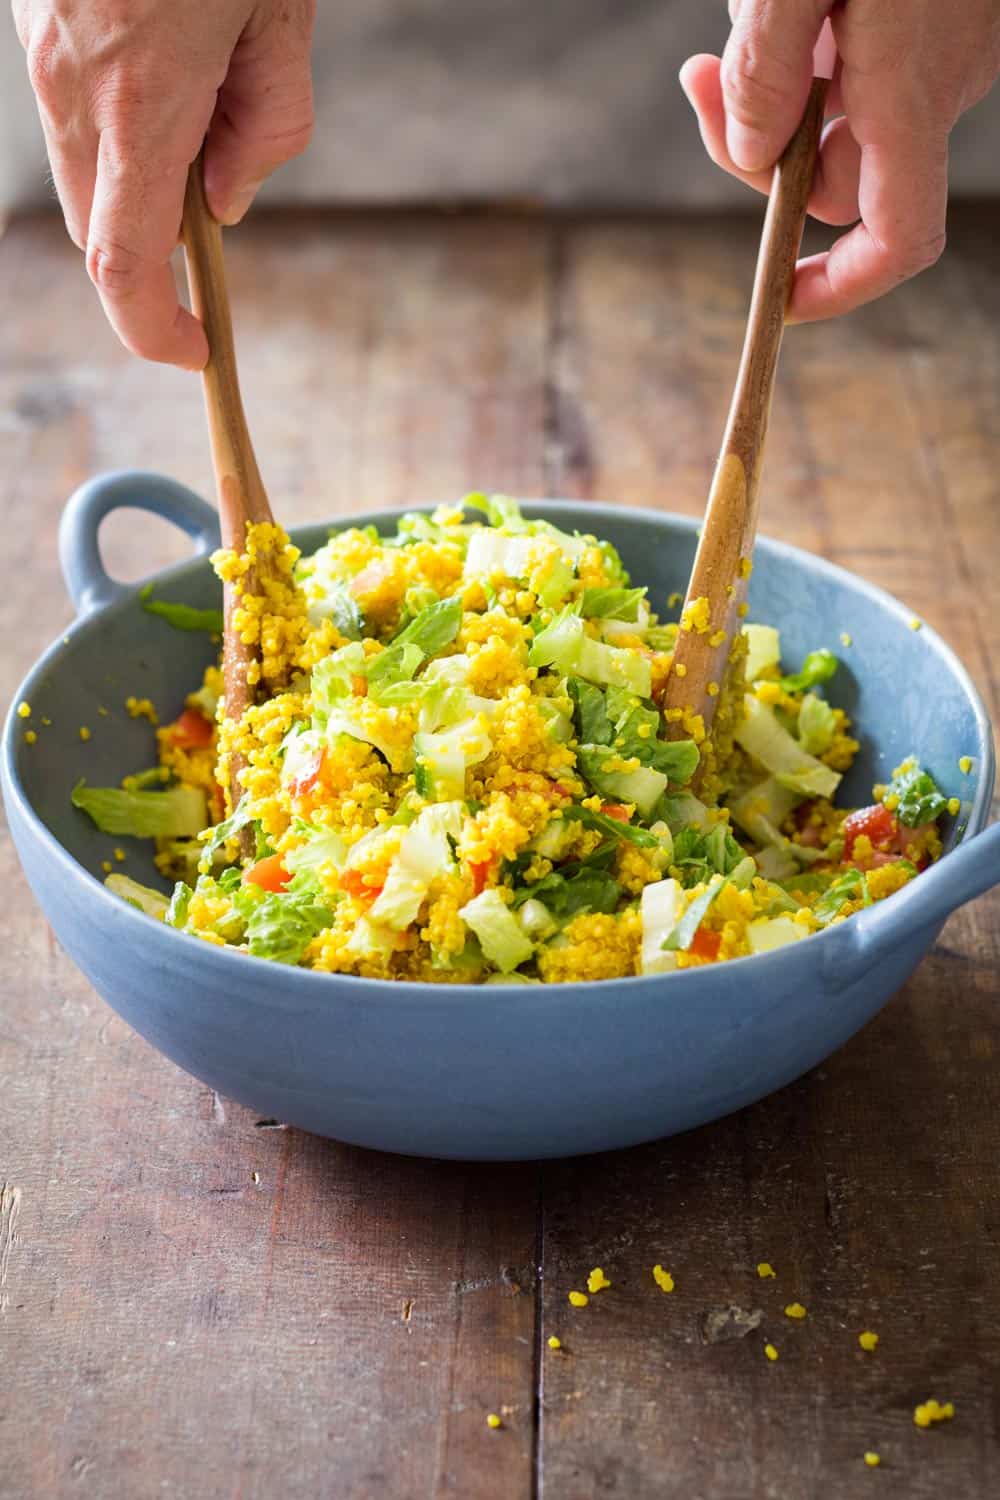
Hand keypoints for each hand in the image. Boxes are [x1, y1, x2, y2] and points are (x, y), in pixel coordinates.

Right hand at [13, 0, 315, 366]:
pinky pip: (67, 104)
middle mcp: (72, 88)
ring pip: (81, 168)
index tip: (193, 349)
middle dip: (158, 241)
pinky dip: (110, 110)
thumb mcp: (279, 13)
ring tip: (195, 73)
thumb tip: (229, 203)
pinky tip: (156, 39)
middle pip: (101, 230)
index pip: (127, 264)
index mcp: (142, 103)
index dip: (155, 329)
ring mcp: (38, 53)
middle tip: (219, 171)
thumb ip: (269, 123)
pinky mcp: (27, 21)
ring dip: (135, 168)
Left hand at [680, 1, 999, 320]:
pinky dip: (811, 37)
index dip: (842, 288)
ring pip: (835, 109)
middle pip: (834, 175)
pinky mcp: (936, 18)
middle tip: (697, 78)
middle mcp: (938, 86)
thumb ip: (767, 69)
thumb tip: (752, 154)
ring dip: (777, 76)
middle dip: (755, 144)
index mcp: (910, 93)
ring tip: (755, 0)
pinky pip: (860, 55)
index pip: (896, 240)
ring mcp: (943, 50)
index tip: (783, 300)